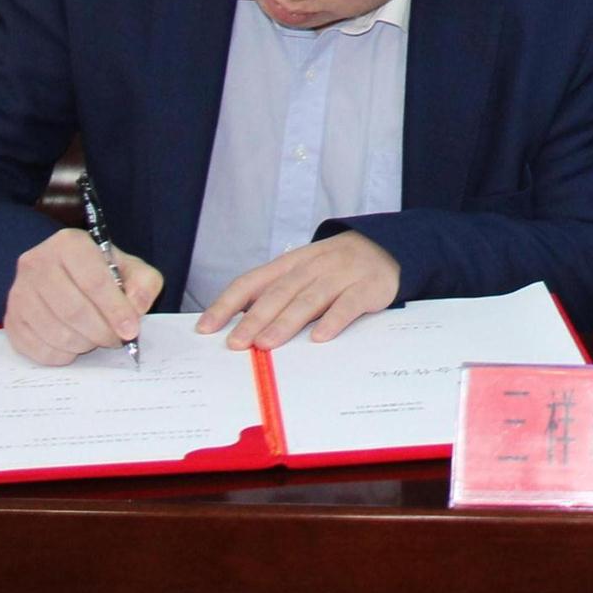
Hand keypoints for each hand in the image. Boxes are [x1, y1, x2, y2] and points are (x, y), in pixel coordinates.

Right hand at [3, 226, 162, 365]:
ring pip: (56, 333)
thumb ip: (144, 284)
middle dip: (102, 332)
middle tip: (117, 339)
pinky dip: (64, 355)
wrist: (62, 275)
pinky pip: (39, 350)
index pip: (93, 280)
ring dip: (84, 344)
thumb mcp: (130, 268)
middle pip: (73, 310)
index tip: (131, 330)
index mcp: (68, 244)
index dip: (116, 309)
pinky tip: (75, 344)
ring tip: (97, 338)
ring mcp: (18, 293)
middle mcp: (36, 264)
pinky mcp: (11, 320)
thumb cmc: (100, 272)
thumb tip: (137, 308)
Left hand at [196, 230, 398, 349]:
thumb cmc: (335, 268)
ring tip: (266, 344)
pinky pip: (348, 305)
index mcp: (291, 263)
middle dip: (254, 318)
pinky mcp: (367, 287)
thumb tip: (237, 325)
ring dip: (286, 322)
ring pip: (309, 299)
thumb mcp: (303, 272)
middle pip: (279, 292)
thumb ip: (275, 294)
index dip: (227, 304)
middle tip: (236, 343)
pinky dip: (333, 320)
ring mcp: (341, 275)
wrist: (386, 247)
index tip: (206, 328)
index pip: (252, 281)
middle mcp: (313, 266)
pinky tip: (320, 337)